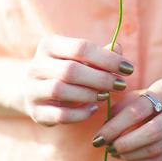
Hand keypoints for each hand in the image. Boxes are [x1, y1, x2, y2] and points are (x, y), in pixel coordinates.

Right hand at [8, 35, 133, 126]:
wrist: (34, 90)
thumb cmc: (66, 70)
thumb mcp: (81, 59)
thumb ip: (100, 54)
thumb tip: (118, 48)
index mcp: (49, 45)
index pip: (80, 48)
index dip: (107, 58)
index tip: (128, 68)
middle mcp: (36, 65)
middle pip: (70, 70)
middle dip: (101, 79)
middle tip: (121, 85)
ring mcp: (32, 89)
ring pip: (61, 90)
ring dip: (89, 94)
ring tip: (105, 95)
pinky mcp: (35, 111)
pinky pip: (59, 115)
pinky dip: (80, 114)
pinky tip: (93, 109)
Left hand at [92, 78, 161, 160]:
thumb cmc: (161, 99)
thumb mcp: (144, 93)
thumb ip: (123, 107)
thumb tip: (104, 130)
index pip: (139, 109)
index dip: (116, 126)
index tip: (99, 136)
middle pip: (152, 132)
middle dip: (126, 144)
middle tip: (108, 147)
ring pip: (157, 150)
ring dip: (132, 155)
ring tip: (116, 153)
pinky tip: (130, 159)